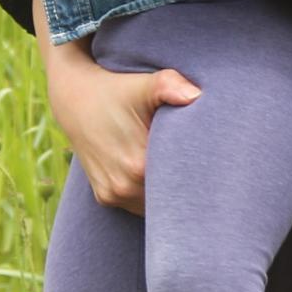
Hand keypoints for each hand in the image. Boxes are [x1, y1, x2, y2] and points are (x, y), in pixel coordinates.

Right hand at [46, 47, 200, 212]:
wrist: (74, 100)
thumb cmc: (116, 90)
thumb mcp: (143, 85)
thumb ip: (170, 85)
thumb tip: (197, 95)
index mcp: (138, 166)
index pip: (183, 186)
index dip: (202, 181)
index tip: (217, 172)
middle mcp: (124, 188)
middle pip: (170, 201)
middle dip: (188, 190)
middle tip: (210, 178)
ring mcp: (113, 195)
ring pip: (154, 207)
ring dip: (167, 195)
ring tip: (183, 176)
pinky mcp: (105, 197)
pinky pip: (138, 205)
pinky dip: (150, 195)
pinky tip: (159, 178)